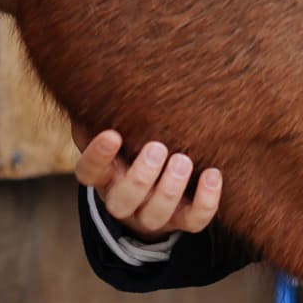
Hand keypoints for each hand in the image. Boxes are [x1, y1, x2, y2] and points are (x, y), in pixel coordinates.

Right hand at [72, 126, 221, 242]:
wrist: (158, 181)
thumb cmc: (134, 144)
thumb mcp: (118, 127)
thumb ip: (107, 111)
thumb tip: (105, 80)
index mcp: (104, 175)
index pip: (89, 171)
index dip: (98, 156)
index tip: (112, 134)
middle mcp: (123, 199)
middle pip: (122, 201)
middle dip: (140, 177)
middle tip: (157, 148)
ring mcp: (152, 214)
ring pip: (155, 215)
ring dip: (169, 189)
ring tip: (183, 160)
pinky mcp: (181, 220)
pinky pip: (193, 221)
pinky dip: (205, 202)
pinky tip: (213, 174)